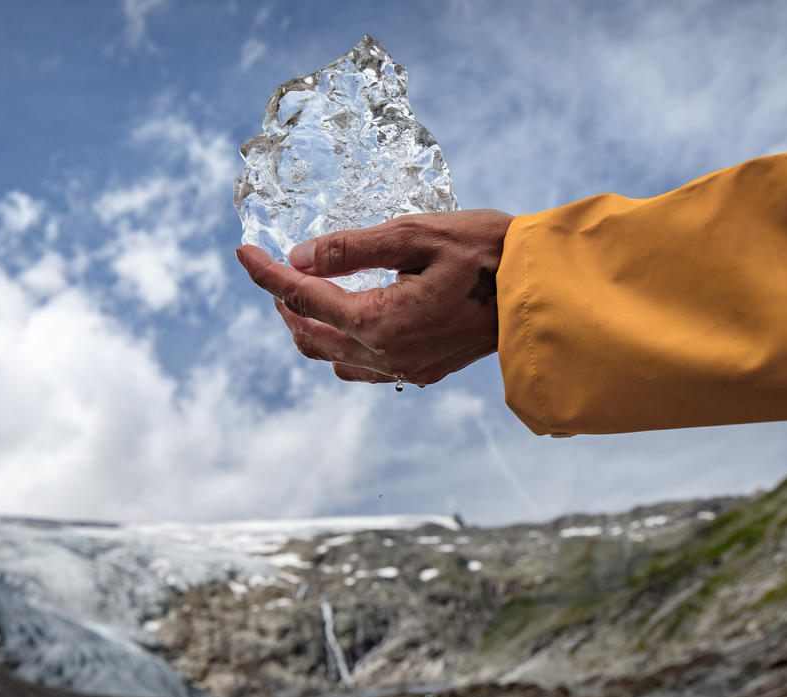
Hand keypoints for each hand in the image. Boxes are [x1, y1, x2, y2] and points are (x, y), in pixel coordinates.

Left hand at [235, 210, 513, 385]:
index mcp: (379, 320)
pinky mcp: (423, 371)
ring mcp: (405, 368)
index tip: (243, 252)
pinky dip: (343, 345)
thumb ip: (351, 248)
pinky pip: (364, 367)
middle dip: (284, 306)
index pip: (302, 297)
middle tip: (275, 273)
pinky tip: (351, 320)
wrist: (543, 290)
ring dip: (310, 330)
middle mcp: (386, 354)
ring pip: (333, 359)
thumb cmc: (487, 252)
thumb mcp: (414, 234)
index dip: (266, 273)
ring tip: (306, 297)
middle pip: (308, 337)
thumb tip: (299, 258)